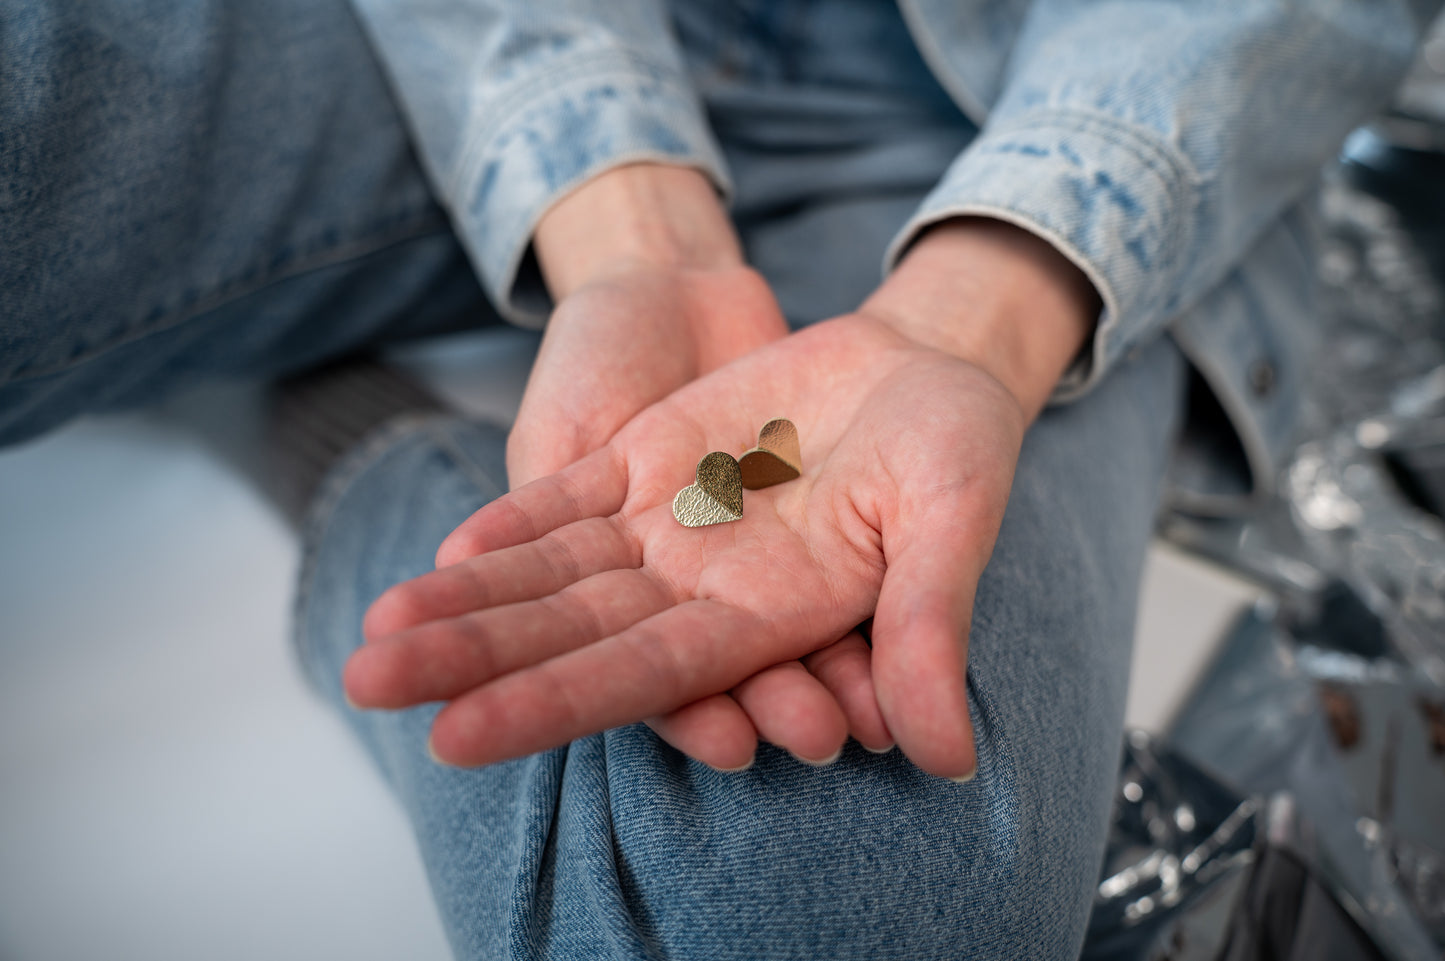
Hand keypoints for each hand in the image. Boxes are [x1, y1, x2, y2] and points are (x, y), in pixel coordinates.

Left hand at [347, 219, 1097, 777]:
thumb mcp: (950, 522)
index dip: (551, 704)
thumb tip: (947, 757)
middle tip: (365, 680)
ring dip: (465, 599)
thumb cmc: (955, 448)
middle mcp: (700, 586)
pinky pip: (568, 499)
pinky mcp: (651, 460)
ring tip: (375, 626)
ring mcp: (669, 523)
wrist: (926, 363)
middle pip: (566, 632)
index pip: (641, 676)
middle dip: (468, 659)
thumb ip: (928, 627)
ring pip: (550, 571)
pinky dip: (510, 521)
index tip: (456, 737)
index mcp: (766, 618)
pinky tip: (445, 547)